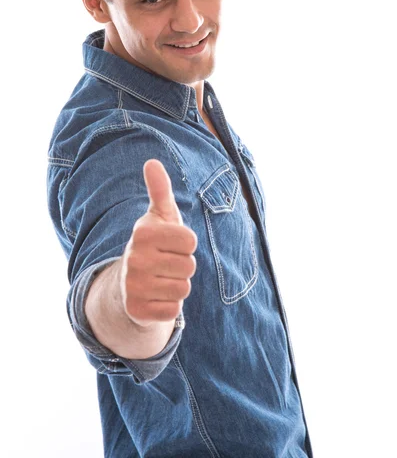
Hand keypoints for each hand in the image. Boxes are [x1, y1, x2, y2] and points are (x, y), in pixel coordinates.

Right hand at [120, 159, 196, 327]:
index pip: (191, 241)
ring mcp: (133, 285)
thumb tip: (152, 162)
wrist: (129, 285)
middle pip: (190, 266)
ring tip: (161, 280)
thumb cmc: (154, 245)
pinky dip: (169, 306)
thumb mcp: (159, 217)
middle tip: (165, 265)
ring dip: (177, 287)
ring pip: (183, 289)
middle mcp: (134, 258)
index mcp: (143, 232)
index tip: (171, 245)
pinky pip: (174, 310)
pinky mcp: (137, 310)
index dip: (187, 245)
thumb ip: (160, 190)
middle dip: (183, 267)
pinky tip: (156, 298)